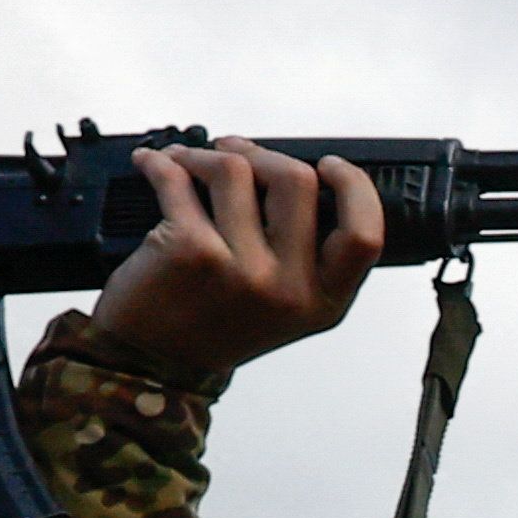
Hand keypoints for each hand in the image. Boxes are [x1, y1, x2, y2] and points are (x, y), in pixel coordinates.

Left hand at [82, 142, 386, 375]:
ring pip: (235, 168)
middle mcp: (288, 288)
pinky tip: (153, 166)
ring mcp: (242, 270)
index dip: (352, 186)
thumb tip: (296, 172)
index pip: (364, 234)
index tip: (327, 166)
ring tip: (188, 162)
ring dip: (204, 154)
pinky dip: (159, 163)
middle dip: (260, 153)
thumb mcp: (282, 306)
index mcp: (321, 301)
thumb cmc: (212, 325)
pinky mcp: (193, 252)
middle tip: (235, 153)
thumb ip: (305, 254)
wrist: (153, 364)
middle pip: (297, 180)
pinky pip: (179, 179)